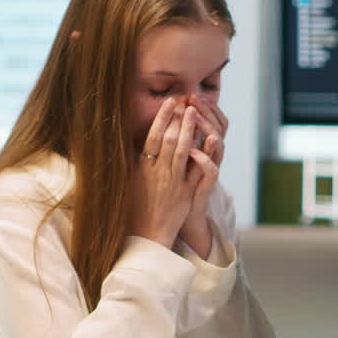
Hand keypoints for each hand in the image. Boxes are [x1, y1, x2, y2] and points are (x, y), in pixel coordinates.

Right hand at [128, 99, 202, 246]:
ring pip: (182, 151)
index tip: (170, 103)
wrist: (147, 235)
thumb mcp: (128, 182)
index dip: (161, 118)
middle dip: (178, 119)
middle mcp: (157, 173)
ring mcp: (173, 182)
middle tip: (185, 102)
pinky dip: (204, 154)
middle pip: (168, 140)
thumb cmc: (134, 209)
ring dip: (189, 130)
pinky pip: (196, 171)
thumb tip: (130, 140)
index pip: (151, 137)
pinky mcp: (185, 193)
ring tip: (194, 113)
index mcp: (142, 169)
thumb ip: (131, 161)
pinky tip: (210, 139)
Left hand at [179, 96, 228, 256]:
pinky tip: (192, 150)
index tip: (188, 94)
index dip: (201, 108)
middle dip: (204, 112)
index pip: (209, 121)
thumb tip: (162, 118)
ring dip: (206, 130)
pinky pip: (211, 170)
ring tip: (195, 117)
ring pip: (217, 146)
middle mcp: (209, 157)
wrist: (180, 217)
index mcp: (201, 149)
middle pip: (216, 128)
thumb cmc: (173, 188)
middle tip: (194, 98)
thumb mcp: (173, 161)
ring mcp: (209, 171)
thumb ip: (172, 141)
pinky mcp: (206, 186)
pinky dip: (203, 159)